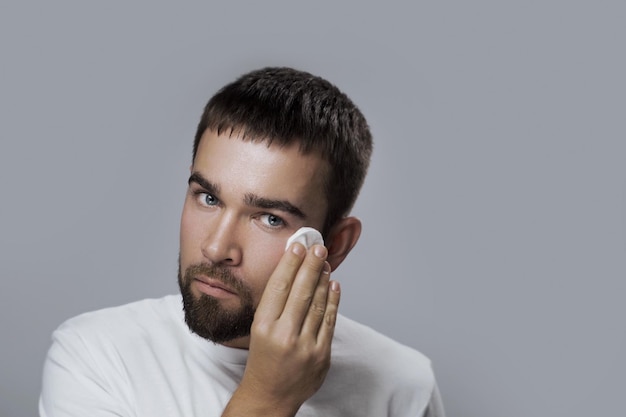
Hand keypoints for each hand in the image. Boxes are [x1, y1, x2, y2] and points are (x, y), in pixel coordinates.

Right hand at [222, 242, 339, 416]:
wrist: (270, 395)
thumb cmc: (263, 358)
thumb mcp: (259, 329)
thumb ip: (275, 304)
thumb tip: (292, 271)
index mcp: (264, 326)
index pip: (279, 287)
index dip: (290, 264)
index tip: (297, 246)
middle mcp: (284, 335)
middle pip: (301, 292)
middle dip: (311, 265)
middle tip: (318, 247)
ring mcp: (305, 346)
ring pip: (318, 304)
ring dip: (323, 279)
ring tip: (325, 263)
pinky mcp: (321, 355)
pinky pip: (329, 321)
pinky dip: (333, 300)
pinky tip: (333, 285)